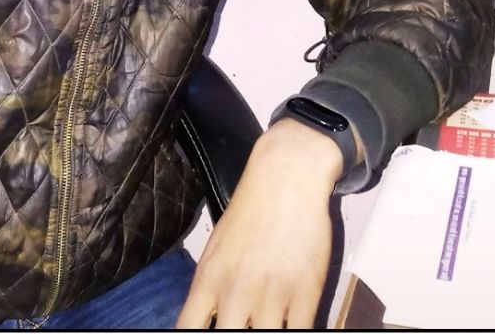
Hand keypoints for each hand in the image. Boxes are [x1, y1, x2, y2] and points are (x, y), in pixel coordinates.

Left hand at [175, 119, 342, 328]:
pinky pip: (301, 333)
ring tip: (267, 322)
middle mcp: (236, 291)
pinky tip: (292, 323)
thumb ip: (212, 291)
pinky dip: (297, 331)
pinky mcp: (306, 294)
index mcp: (209, 279)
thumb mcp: (217, 248)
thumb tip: (207, 321)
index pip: (188, 329)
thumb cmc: (251, 211)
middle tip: (247, 325)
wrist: (286, 176)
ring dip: (269, 332)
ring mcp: (272, 295)